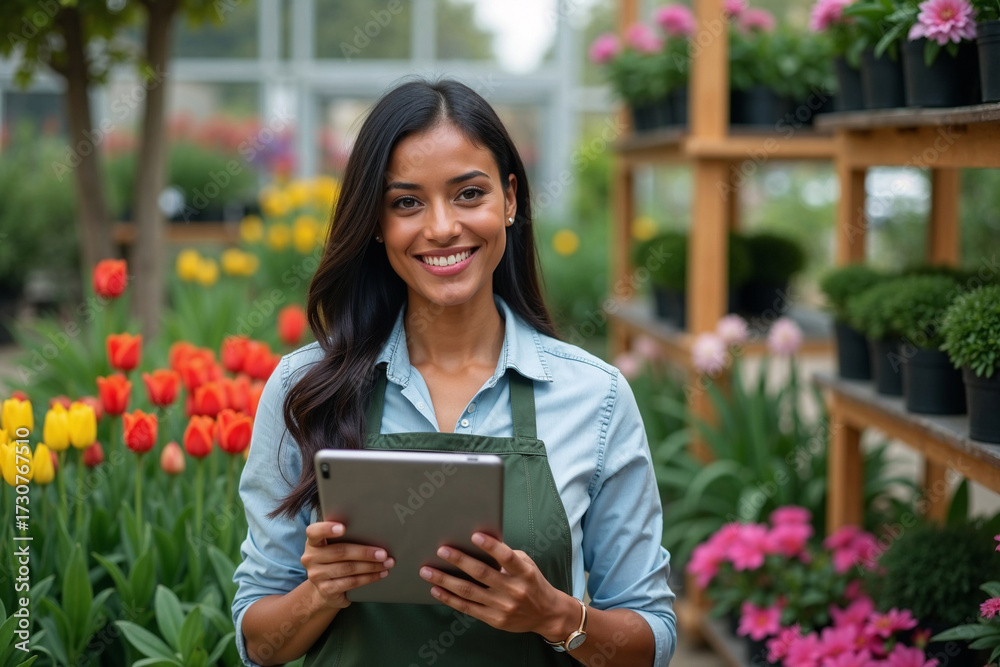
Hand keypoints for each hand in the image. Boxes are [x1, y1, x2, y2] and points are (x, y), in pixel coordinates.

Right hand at [301, 521, 394, 609]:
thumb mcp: (334, 546)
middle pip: (340, 552)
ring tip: (387, 563)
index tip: (343, 528)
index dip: (327, 529)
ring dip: (371, 566)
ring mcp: (317, 575)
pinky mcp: (326, 590)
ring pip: (348, 568)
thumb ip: (345, 537)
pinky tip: (380, 574)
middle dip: (365, 552)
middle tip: (383, 553)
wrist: (326, 589)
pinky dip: (369, 578)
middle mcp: (311, 558)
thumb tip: (374, 530)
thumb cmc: (336, 560)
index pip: (314, 532)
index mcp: (313, 542)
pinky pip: (351, 582)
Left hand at [418, 532, 574, 638]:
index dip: (491, 546)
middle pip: (482, 574)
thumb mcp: (527, 565)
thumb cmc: (532, 582)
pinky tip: (436, 589)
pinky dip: (450, 598)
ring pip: (469, 592)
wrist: (547, 614)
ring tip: (427, 571)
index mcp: (524, 572)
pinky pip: (467, 608)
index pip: (506, 557)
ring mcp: (503, 607)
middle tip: (441, 550)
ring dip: (445, 580)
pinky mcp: (494, 619)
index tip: (474, 535)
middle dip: (459, 560)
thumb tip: (481, 540)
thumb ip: (507, 555)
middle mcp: (513, 590)